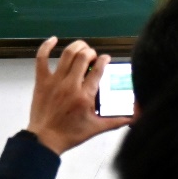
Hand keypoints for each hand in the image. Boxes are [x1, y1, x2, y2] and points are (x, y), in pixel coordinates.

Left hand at [27, 37, 129, 154]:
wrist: (45, 139)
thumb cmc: (71, 134)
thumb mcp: (97, 128)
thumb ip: (117, 120)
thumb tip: (136, 116)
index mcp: (85, 96)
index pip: (98, 70)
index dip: (104, 60)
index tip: (106, 58)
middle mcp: (71, 85)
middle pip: (83, 57)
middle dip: (91, 52)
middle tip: (93, 56)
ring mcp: (54, 81)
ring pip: (67, 54)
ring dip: (76, 47)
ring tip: (82, 47)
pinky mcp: (41, 81)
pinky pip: (41, 59)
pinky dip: (46, 46)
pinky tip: (53, 39)